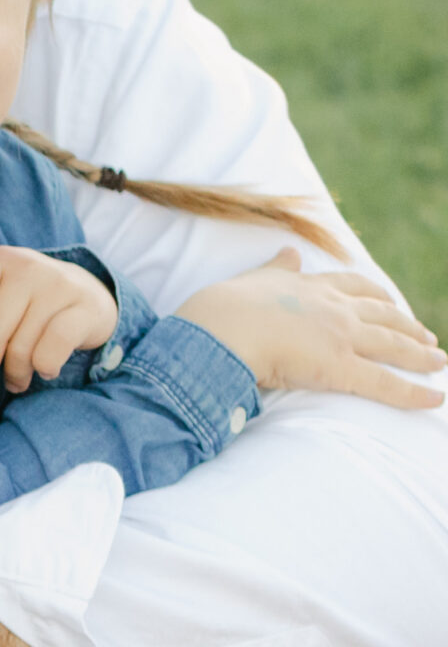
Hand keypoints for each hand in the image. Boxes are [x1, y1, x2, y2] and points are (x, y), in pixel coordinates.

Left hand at [0, 246, 118, 400]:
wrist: (86, 294)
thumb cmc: (21, 303)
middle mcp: (27, 267)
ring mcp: (59, 285)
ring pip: (22, 346)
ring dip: (14, 374)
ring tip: (14, 381)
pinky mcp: (84, 307)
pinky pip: (52, 350)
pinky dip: (43, 368)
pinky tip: (43, 371)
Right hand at [177, 251, 445, 407]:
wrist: (220, 327)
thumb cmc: (225, 308)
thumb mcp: (255, 278)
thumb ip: (276, 268)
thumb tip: (290, 250)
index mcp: (312, 287)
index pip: (354, 287)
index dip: (376, 296)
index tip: (390, 301)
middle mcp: (334, 308)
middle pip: (382, 314)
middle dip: (407, 325)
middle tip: (426, 336)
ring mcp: (340, 336)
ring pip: (392, 344)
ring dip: (419, 354)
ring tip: (438, 359)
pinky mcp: (340, 367)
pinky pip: (384, 383)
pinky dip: (414, 392)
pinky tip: (436, 396)